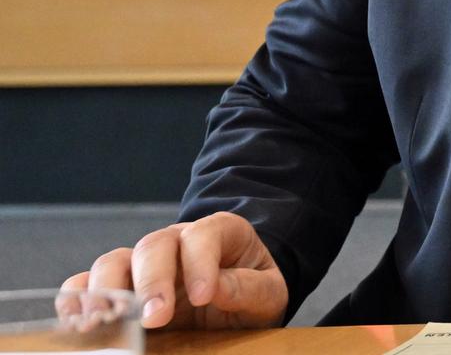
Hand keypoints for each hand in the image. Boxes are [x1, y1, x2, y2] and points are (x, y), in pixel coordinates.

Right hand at [61, 212, 287, 329]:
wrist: (239, 300)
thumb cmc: (253, 292)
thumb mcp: (269, 292)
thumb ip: (248, 287)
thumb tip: (217, 289)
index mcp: (219, 232)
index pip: (203, 235)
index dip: (201, 263)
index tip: (204, 297)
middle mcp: (175, 241)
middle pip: (152, 246)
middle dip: (151, 282)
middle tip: (154, 318)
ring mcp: (143, 263)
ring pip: (113, 261)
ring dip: (105, 292)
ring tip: (105, 322)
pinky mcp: (119, 286)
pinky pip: (86, 284)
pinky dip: (77, 300)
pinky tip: (77, 322)